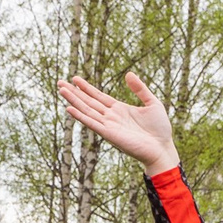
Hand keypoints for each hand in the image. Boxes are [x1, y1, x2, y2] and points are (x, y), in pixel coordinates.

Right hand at [56, 72, 180, 173]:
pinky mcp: (109, 134)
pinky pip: (92, 123)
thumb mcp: (152, 103)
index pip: (98, 96)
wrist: (162, 148)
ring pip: (87, 110)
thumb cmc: (160, 129)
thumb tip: (128, 74)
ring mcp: (109, 126)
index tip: (75, 79)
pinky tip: (70, 109)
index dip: (86, 88)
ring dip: (74, 101)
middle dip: (74, 92)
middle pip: (88, 102)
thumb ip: (140, 89)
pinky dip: (80, 116)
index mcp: (119, 109)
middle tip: (60, 82)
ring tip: (61, 90)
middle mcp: (111, 117)